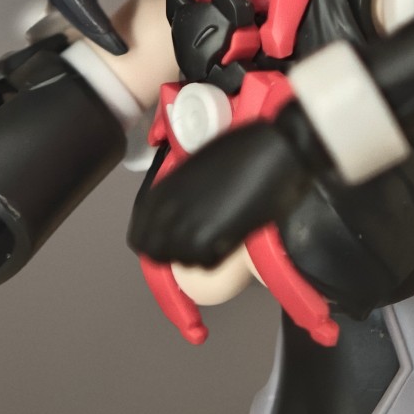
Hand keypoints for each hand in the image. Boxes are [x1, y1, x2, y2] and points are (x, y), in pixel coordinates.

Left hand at [127, 109, 324, 267]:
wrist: (276, 152)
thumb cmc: (240, 149)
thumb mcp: (194, 168)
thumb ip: (177, 193)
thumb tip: (177, 211)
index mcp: (160, 191)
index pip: (138, 234)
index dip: (152, 239)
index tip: (169, 236)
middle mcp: (167, 213)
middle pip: (152, 253)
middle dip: (169, 251)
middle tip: (194, 241)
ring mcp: (188, 229)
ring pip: (181, 261)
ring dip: (195, 254)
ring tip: (216, 234)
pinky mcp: (213, 242)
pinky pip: (206, 264)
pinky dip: (216, 257)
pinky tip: (229, 237)